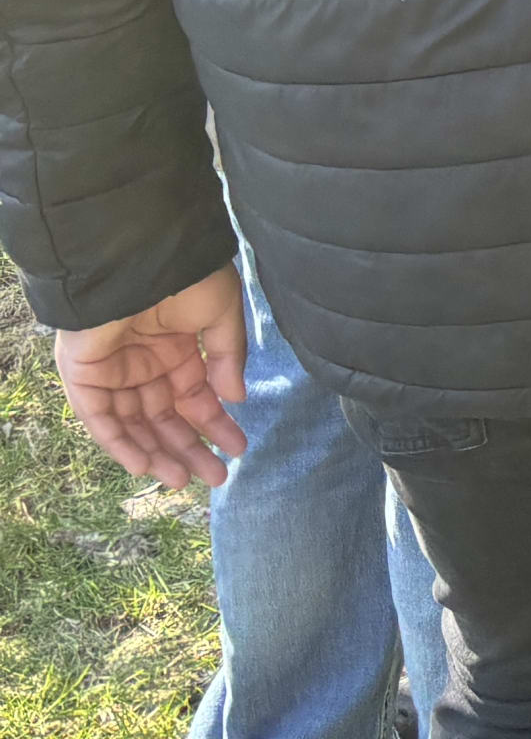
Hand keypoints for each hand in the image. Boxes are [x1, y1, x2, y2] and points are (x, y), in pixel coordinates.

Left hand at [55, 266, 249, 487]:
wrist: (140, 258)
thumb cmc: (185, 277)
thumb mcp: (221, 313)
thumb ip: (226, 356)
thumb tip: (234, 398)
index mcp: (175, 348)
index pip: (194, 396)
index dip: (215, 423)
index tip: (238, 447)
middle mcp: (143, 364)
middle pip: (164, 418)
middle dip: (190, 447)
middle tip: (215, 476)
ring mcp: (112, 372)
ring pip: (134, 424)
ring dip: (157, 453)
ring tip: (183, 480)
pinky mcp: (84, 376)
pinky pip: (101, 419)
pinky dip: (120, 444)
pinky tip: (146, 465)